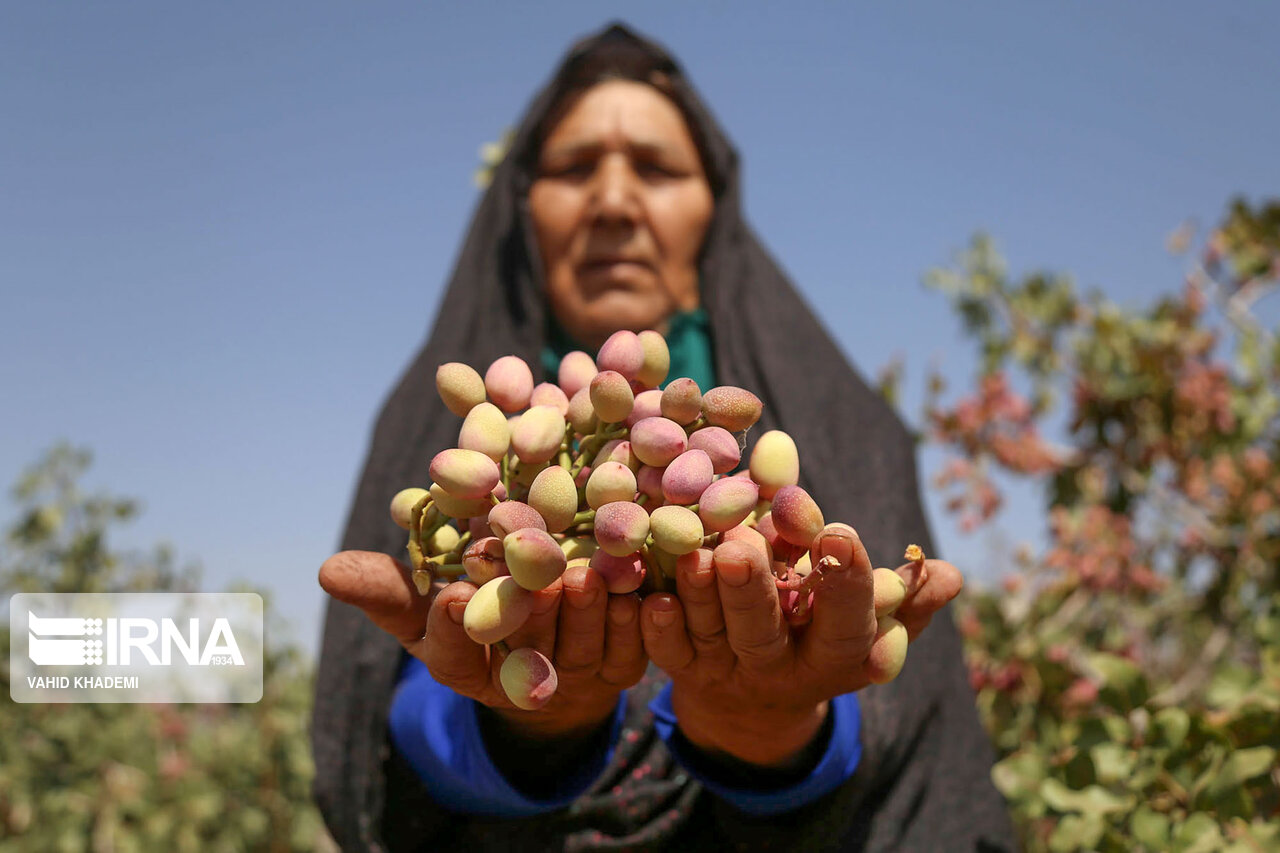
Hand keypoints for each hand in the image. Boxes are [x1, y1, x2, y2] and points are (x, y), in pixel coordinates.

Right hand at [318, 552, 647, 744]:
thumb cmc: (472, 604)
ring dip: (584, 615)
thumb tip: (327, 570)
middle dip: (529, 615)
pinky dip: (633, 619)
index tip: (450, 596)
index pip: (453, 653)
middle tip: (533, 578)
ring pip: (581, 649)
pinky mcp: (622, 669)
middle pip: (524, 649)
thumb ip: (387, 586)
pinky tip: (634, 585)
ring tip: (583, 573)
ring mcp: (575, 678)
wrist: (549, 626)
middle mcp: (519, 681)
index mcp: (464, 665)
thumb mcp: (423, 598)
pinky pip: (631, 649)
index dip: (452, 629)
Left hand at [638, 524, 962, 769]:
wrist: (760, 696)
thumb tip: (948, 575)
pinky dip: (657, 629)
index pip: (846, 622)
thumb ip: (904, 594)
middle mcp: (781, 669)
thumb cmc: (826, 627)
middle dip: (753, 591)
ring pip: (711, 636)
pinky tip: (649, 599)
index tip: (837, 532)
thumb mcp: (870, 617)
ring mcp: (729, 672)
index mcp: (838, 654)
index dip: (843, 583)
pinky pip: (667, 653)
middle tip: (741, 545)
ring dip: (701, 596)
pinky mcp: (685, 671)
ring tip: (694, 552)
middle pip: (764, 633)